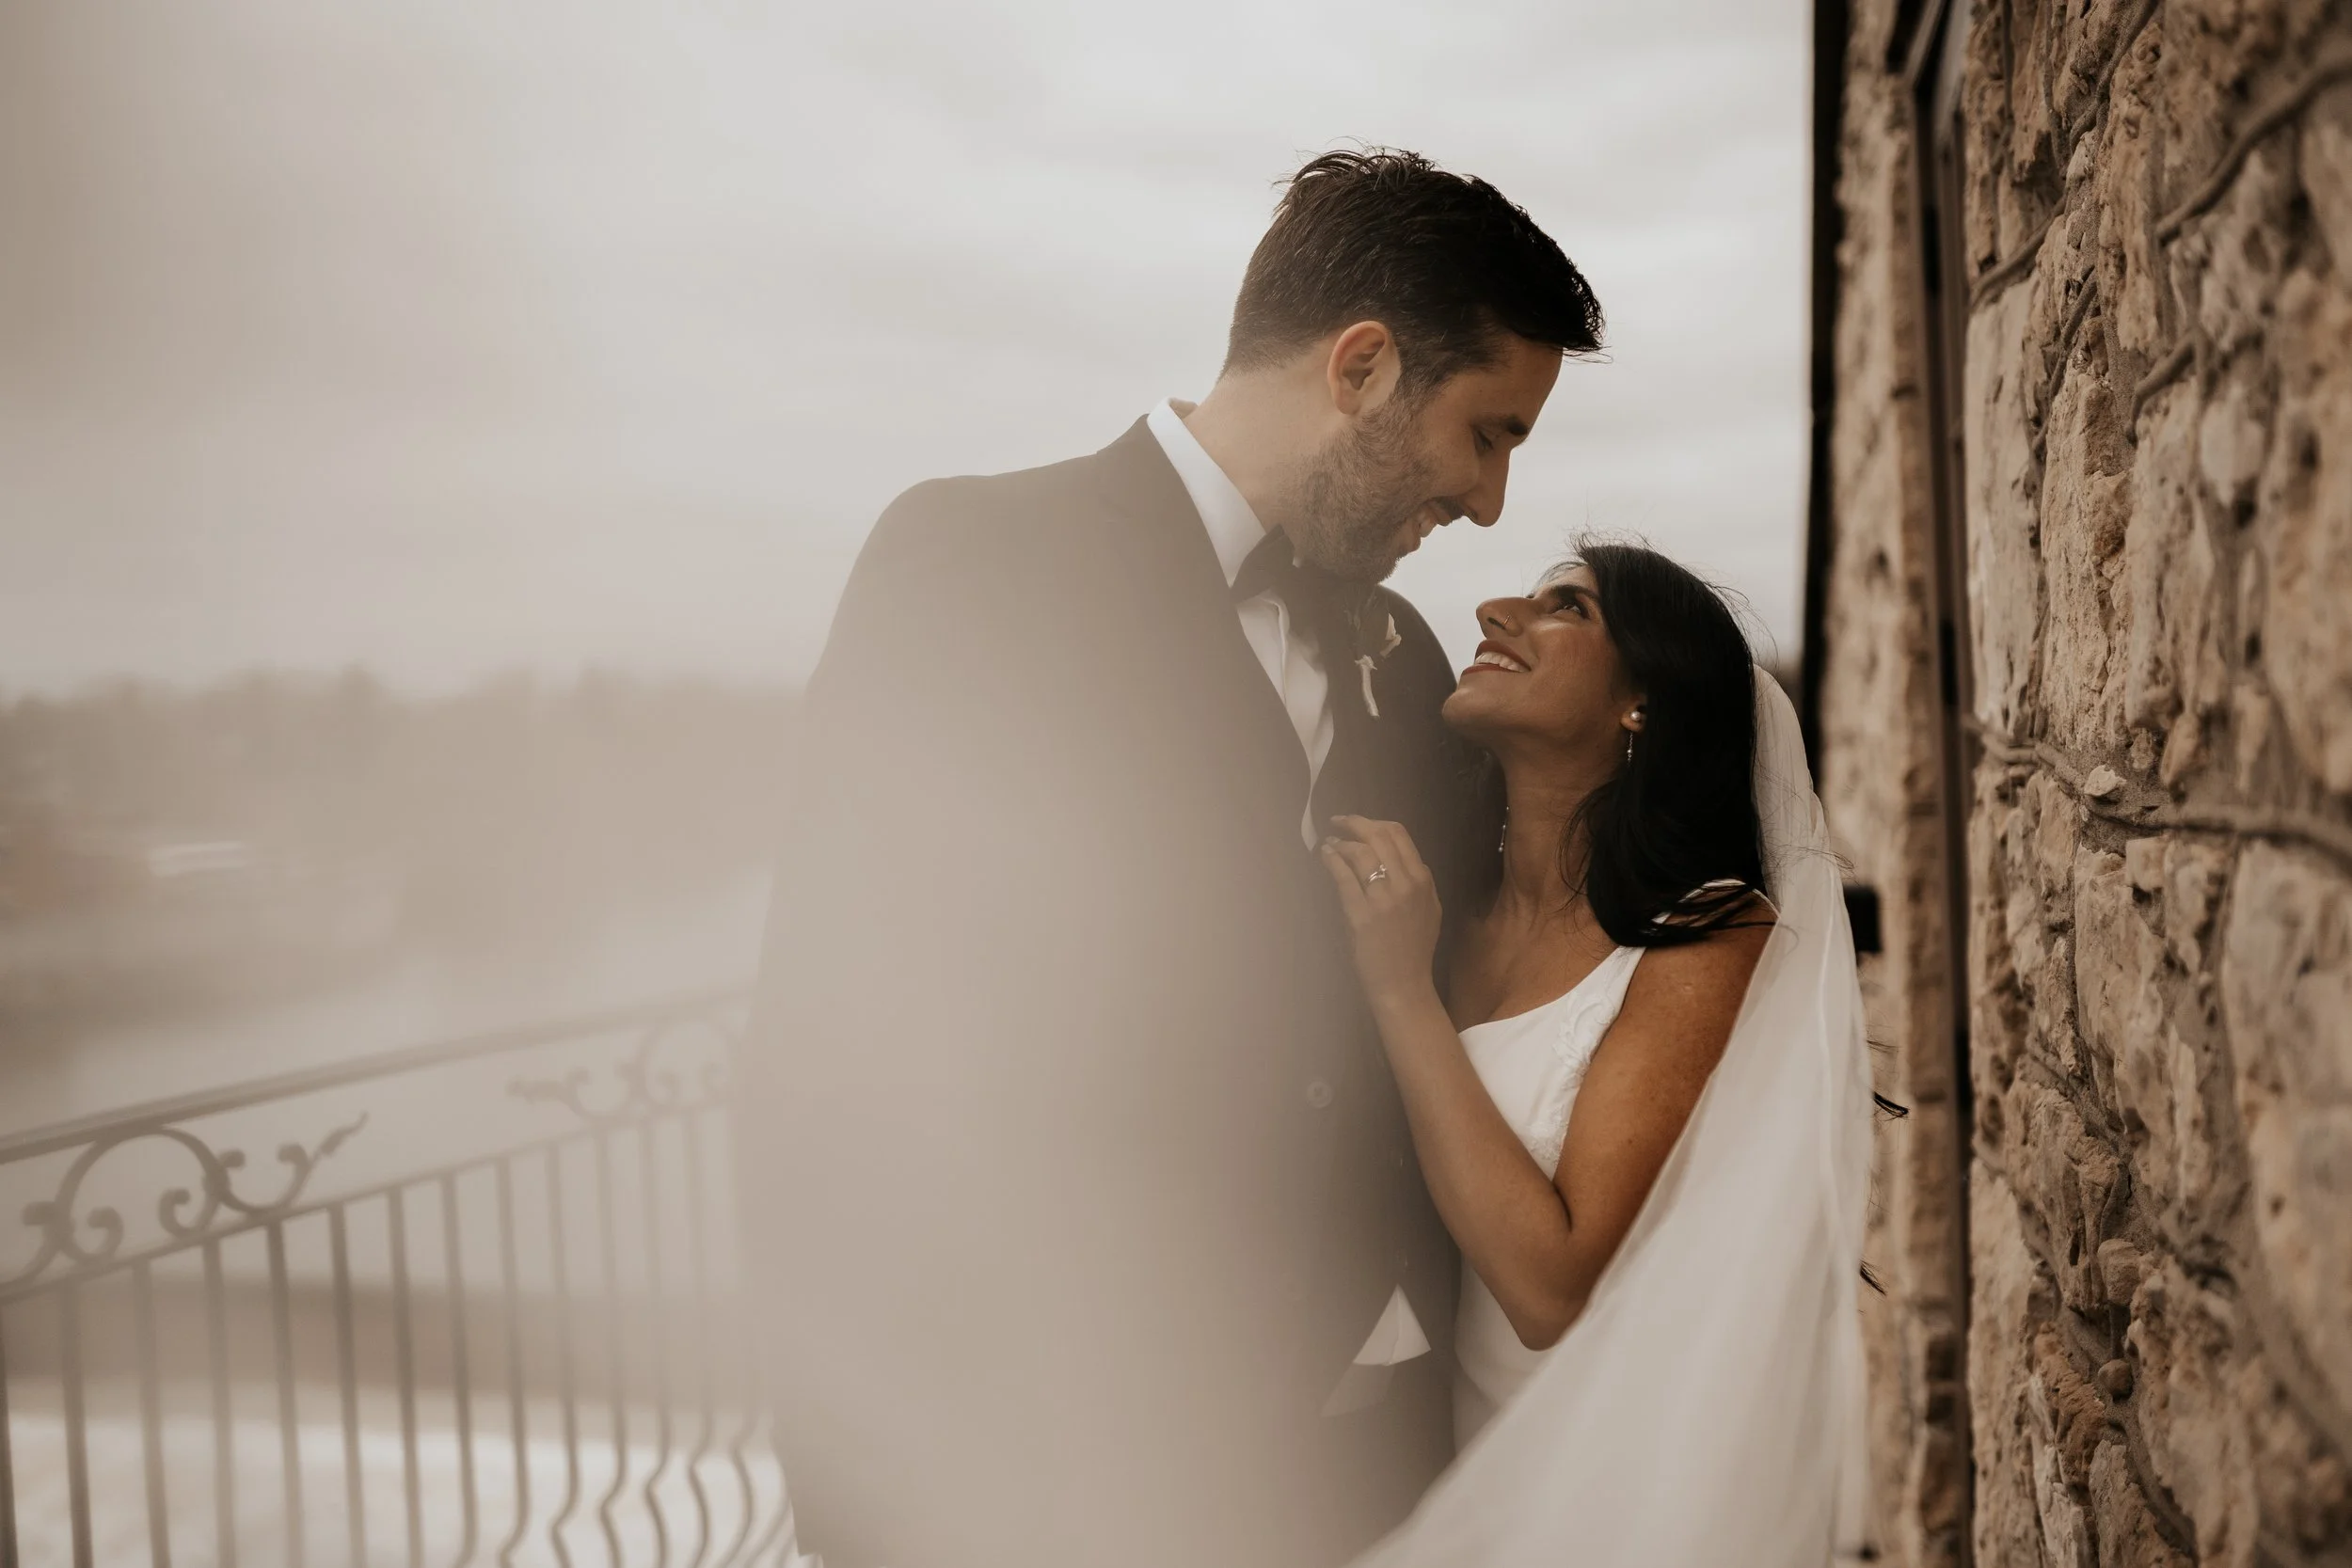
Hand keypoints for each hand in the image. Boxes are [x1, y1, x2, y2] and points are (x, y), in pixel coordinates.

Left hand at [1318, 816, 1442, 1013]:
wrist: (1404, 983)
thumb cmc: (1414, 949)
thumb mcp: (1430, 909)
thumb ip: (1419, 881)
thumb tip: (1404, 858)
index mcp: (1422, 880)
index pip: (1399, 834)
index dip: (1373, 822)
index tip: (1357, 822)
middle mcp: (1406, 884)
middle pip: (1378, 836)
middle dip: (1354, 823)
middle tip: (1337, 822)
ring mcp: (1383, 899)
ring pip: (1360, 853)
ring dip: (1341, 843)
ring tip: (1330, 844)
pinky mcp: (1361, 915)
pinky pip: (1343, 876)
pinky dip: (1332, 860)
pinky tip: (1326, 855)